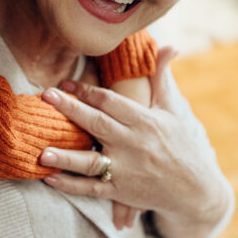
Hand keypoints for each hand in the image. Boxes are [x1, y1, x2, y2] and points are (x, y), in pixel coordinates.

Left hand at [39, 47, 230, 237]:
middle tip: (45, 96)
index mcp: (144, 120)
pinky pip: (92, 189)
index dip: (86, 91)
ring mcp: (126, 170)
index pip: (110, 101)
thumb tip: (169, 45)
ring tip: (42, 152)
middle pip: (97, 123)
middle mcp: (133, 143)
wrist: (195, 189)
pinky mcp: (121, 192)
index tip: (63, 83)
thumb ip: (161, 78)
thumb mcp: (171, 109)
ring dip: (66, 157)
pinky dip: (71, 185)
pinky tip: (50, 178)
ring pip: (92, 162)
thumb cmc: (180, 144)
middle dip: (70, 109)